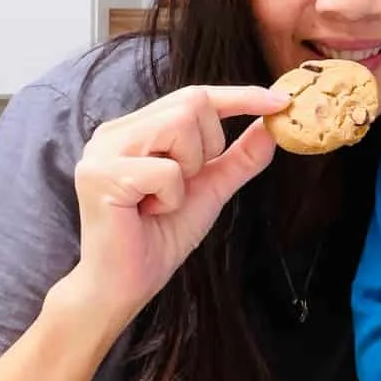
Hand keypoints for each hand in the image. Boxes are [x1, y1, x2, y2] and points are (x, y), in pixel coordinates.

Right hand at [71, 84, 289, 324]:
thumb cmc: (160, 237)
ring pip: (179, 126)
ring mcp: (103, 150)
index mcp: (137, 129)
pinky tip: (148, 214)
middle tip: (187, 184)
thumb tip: (270, 128)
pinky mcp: (100, 175)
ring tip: (163, 199)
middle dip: (209, 146)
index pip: (194, 96)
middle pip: (191, 103)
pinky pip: (166, 170)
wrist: (126, 284)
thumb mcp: (211, 190)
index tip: (280, 101)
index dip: (240, 96)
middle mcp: (116, 131)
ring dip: (188, 170)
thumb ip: (239, 158)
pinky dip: (171, 197)